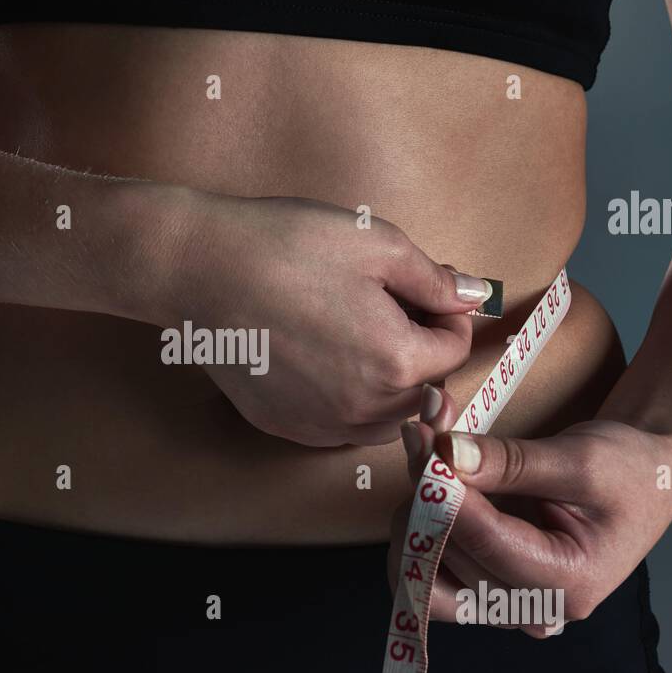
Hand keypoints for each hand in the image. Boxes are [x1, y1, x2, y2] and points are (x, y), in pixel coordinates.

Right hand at [175, 188, 489, 446]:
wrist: (198, 268)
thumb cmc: (285, 247)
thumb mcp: (377, 244)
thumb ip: (435, 279)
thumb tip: (472, 296)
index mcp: (396, 362)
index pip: (455, 352)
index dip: (447, 315)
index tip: (422, 289)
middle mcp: (362, 409)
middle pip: (424, 392)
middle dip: (421, 353)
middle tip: (388, 307)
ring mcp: (319, 425)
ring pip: (383, 420)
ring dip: (388, 385)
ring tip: (358, 335)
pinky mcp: (283, 425)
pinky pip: (337, 428)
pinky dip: (345, 402)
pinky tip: (321, 358)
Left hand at [395, 400, 671, 637]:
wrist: (647, 480)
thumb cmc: (628, 471)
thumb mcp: (579, 457)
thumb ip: (510, 461)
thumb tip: (447, 455)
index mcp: (569, 584)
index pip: (483, 540)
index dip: (444, 488)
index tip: (423, 436)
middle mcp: (533, 609)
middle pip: (448, 555)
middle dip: (427, 489)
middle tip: (422, 429)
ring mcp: (505, 605)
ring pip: (423, 572)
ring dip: (413, 510)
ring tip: (426, 454)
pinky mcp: (484, 589)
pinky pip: (427, 572)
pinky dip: (419, 526)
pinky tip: (429, 485)